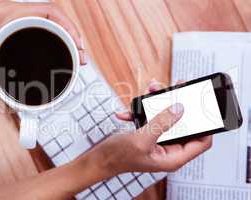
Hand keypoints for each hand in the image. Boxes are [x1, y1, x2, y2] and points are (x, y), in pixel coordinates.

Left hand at [0, 1, 85, 106]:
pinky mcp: (17, 24)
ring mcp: (18, 18)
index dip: (69, 27)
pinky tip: (57, 49)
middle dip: (73, 37)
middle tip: (81, 57)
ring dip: (65, 37)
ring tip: (75, 55)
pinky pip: (42, 27)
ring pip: (51, 23)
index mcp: (11, 13)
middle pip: (57, 20)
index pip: (50, 11)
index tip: (78, 45)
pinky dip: (54, 37)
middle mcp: (18, 13)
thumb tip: (1, 108)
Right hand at [89, 80, 211, 176]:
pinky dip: (141, 111)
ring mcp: (158, 140)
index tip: (202, 106)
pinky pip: (151, 117)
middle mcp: (168, 148)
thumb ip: (161, 123)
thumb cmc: (117, 157)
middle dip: (179, 104)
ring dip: (158, 102)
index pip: (201, 141)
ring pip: (167, 116)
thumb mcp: (141, 140)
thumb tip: (179, 109)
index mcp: (172, 157)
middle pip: (184, 124)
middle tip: (177, 88)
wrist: (99, 158)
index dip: (206, 125)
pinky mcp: (148, 133)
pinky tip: (129, 111)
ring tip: (151, 90)